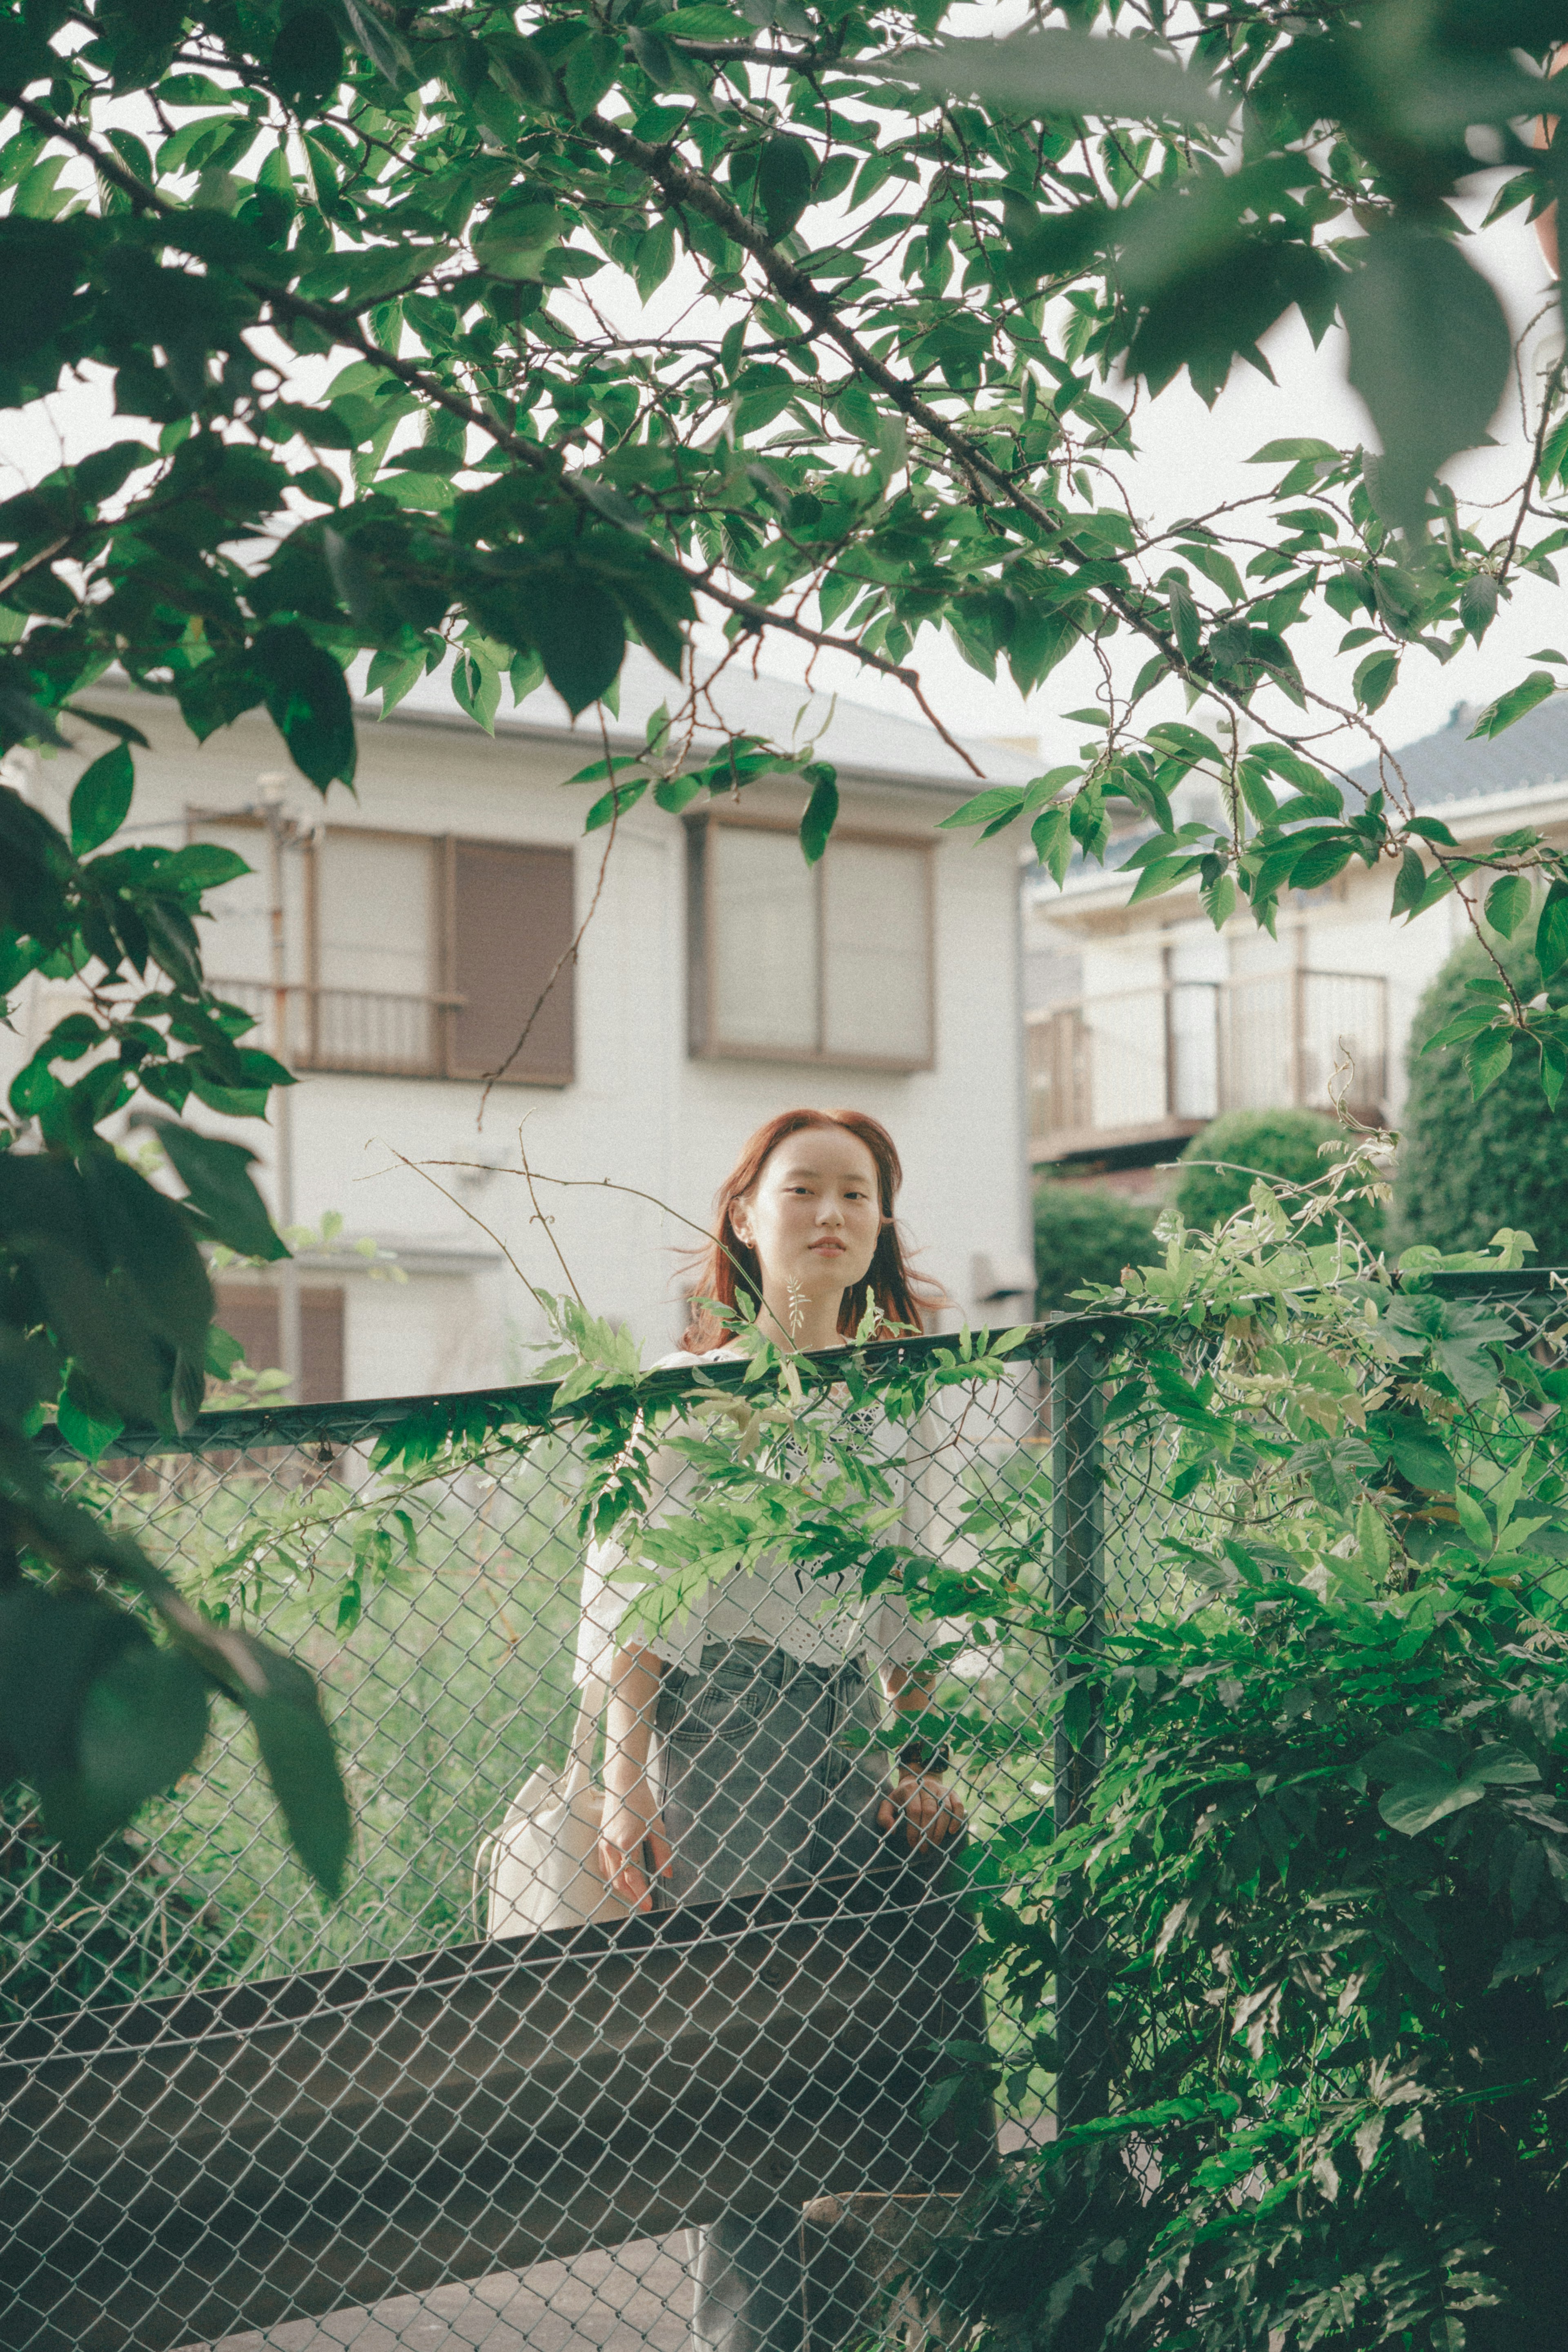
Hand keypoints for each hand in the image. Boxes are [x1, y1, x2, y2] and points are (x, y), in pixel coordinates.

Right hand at [599, 1796, 671, 1912]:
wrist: (623, 1784)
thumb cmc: (641, 1803)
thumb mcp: (657, 1827)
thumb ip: (662, 1852)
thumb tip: (667, 1873)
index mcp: (626, 1844)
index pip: (632, 1878)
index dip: (641, 1894)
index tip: (649, 1905)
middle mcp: (611, 1846)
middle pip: (618, 1881)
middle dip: (631, 1896)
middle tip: (643, 1904)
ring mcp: (603, 1844)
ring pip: (609, 1876)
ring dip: (621, 1888)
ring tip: (634, 1895)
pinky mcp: (601, 1840)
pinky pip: (603, 1866)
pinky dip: (611, 1876)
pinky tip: (620, 1879)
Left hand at [878, 1770, 964, 1849]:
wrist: (919, 1779)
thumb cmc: (902, 1797)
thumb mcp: (888, 1803)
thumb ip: (884, 1816)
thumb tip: (891, 1831)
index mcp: (910, 1788)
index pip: (914, 1811)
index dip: (914, 1829)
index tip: (913, 1844)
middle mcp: (927, 1786)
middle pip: (931, 1810)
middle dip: (928, 1832)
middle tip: (925, 1848)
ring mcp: (941, 1789)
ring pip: (945, 1809)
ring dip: (941, 1829)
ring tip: (935, 1843)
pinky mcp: (952, 1793)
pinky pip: (958, 1805)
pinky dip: (957, 1818)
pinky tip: (952, 1831)